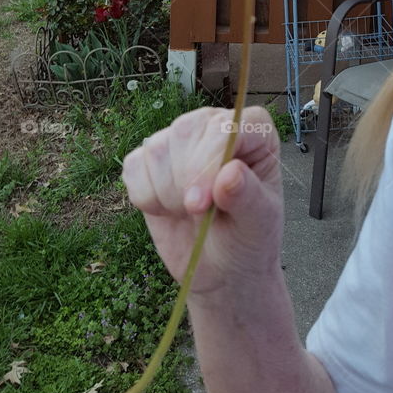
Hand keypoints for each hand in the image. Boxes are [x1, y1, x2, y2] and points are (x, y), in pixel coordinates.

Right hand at [121, 105, 284, 297]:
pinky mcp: (150, 160)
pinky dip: (146, 197)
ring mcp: (181, 140)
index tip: (201, 204)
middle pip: (184, 132)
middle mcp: (215, 126)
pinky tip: (168, 210)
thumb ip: (248, 197)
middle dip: (185, 182)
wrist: (221, 266)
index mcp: (254, 132)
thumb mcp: (258, 224)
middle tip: (200, 213)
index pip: (224, 126)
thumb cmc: (248, 239)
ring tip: (190, 212)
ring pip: (155, 149)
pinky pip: (134, 167)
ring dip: (166, 193)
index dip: (208, 162)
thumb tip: (230, 173)